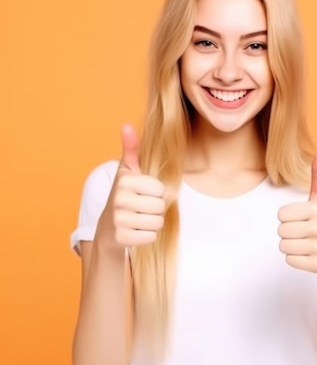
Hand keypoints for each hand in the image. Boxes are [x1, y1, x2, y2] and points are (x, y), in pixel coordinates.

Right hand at [97, 124, 165, 247]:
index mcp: (124, 180)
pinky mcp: (122, 238)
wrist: (108, 228)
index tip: (143, 194)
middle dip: (155, 210)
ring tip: (139, 219)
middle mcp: (119, 198)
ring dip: (152, 223)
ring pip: (158, 222)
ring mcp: (119, 219)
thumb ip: (131, 150)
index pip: (161, 189)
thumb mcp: (127, 172)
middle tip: (141, 209)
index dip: (156, 194)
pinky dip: (147, 236)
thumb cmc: (124, 197)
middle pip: (160, 206)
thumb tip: (127, 126)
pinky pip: (151, 237)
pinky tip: (135, 231)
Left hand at [277, 150, 316, 273]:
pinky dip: (295, 258)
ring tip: (306, 242)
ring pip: (284, 246)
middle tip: (304, 231)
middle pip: (281, 231)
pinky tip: (308, 253)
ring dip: (291, 245)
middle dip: (289, 231)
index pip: (281, 215)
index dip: (288, 217)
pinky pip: (290, 260)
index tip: (303, 218)